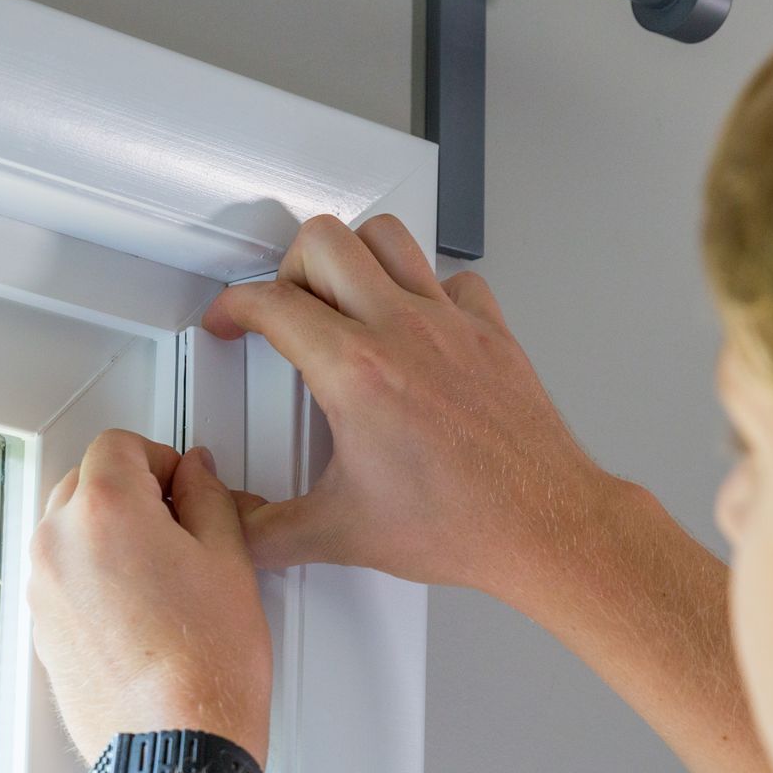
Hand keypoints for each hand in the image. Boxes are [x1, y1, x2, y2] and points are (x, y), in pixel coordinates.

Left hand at [29, 431, 271, 765]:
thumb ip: (207, 496)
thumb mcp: (229, 559)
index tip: (185, 486)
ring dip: (108, 535)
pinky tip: (142, 612)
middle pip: (84, 482)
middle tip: (180, 527)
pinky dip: (94, 579)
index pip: (118, 444)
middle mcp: (58, 544)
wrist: (176, 746)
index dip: (161, 458)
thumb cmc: (206, 666)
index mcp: (103, 509)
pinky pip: (63, 580)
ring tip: (164, 576)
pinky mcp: (42, 631)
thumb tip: (196, 474)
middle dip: (130, 492)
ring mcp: (44, 590)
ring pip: (69, 531)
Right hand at [202, 213, 605, 598]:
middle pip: (324, 242)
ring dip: (352, 256)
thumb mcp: (342, 535)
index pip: (273, 304)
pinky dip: (425, 287)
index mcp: (356, 372)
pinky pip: (453, 278)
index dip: (234, 307)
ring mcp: (451, 325)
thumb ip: (269, 533)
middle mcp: (403, 332)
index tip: (231, 321)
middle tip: (285, 307)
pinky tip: (416, 320)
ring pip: (387, 237)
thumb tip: (240, 529)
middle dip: (287, 268)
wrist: (541, 525)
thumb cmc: (463, 523)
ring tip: (341, 294)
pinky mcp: (491, 333)